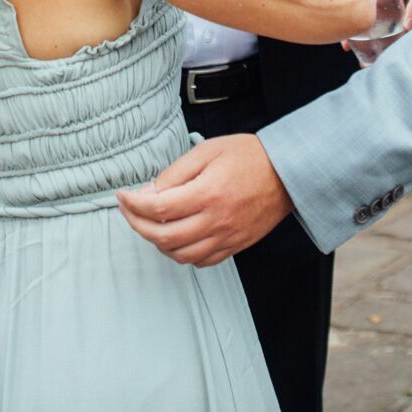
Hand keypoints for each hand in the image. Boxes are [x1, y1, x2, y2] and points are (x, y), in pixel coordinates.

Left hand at [116, 134, 292, 266]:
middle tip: (128, 211)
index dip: (132, 204)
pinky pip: (201, 261)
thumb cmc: (249, 156)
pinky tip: (176, 238)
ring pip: (179, 254)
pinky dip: (181, 253)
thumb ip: (176, 172)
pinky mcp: (235, 246)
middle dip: (136, 225)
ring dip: (157, 242)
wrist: (288, 173)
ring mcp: (226, 237)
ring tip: (149, 224)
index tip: (123, 195)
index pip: (157, 208)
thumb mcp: (208, 151)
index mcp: (207, 194)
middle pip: (163, 236)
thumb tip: (149, 191)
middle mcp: (215, 221)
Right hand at [339, 0, 411, 54]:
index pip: (358, 0)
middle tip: (347, 48)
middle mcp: (379, 3)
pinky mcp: (396, 26)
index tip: (345, 27)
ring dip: (365, 44)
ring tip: (363, 61)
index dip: (348, 13)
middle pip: (361, 17)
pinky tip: (377, 60)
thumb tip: (406, 26)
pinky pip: (384, 38)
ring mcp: (386, 16)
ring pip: (371, 30)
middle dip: (352, 33)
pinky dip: (380, 48)